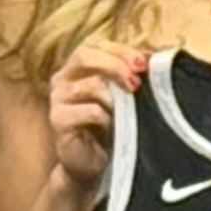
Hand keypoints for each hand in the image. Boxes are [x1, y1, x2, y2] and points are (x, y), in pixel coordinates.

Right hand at [46, 42, 146, 190]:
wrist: (92, 165)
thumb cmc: (110, 126)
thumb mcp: (123, 96)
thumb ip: (132, 74)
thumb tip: (154, 55)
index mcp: (76, 68)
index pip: (96, 46)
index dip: (121, 51)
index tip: (144, 63)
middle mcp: (62, 79)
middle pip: (84, 56)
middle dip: (114, 65)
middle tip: (136, 81)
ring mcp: (57, 99)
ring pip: (90, 85)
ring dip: (115, 98)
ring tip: (127, 113)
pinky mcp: (58, 121)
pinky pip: (90, 111)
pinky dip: (107, 118)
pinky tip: (112, 127)